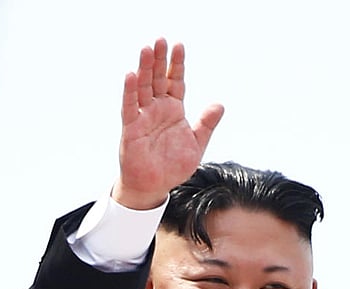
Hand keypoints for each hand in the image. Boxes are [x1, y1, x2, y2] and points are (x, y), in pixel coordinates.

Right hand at [113, 38, 224, 209]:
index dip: (176, 65)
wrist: (155, 187)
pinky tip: (131, 76)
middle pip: (157, 79)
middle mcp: (157, 109)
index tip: (178, 45)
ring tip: (146, 49)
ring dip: (144, 69)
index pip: (175, 81)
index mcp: (173, 110)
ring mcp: (143, 117)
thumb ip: (206, 124)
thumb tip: (219, 105)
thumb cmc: (173, 166)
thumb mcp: (196, 144)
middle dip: (159, 60)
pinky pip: (130, 108)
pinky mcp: (131, 129)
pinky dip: (130, 92)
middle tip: (160, 40)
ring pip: (143, 88)